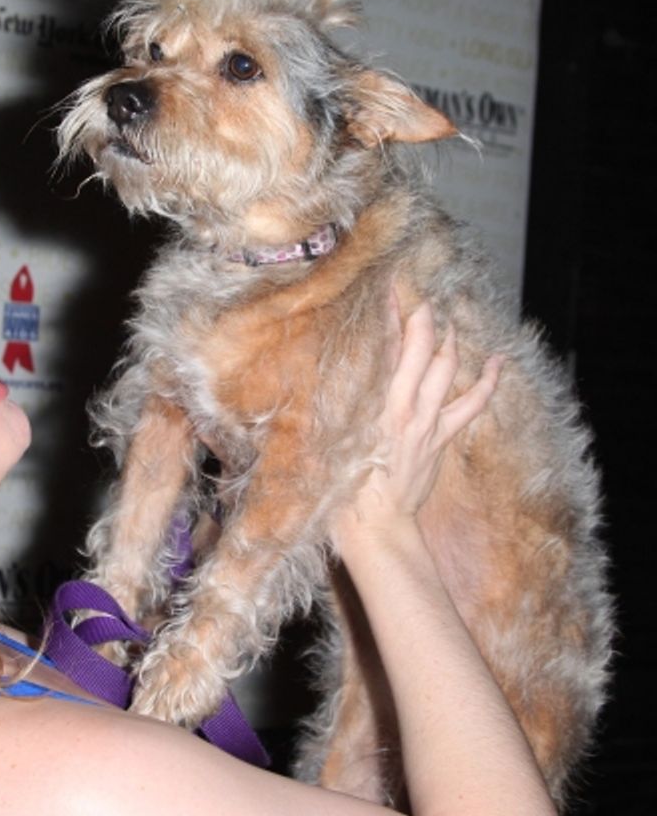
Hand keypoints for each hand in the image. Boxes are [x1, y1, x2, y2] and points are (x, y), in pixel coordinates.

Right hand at [334, 295, 502, 550]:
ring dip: (450, 341)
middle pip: (422, 350)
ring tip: (448, 320)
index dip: (391, 315)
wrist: (376, 527)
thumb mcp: (326, 443)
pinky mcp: (441, 439)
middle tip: (420, 296)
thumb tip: (318, 376)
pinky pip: (472, 404)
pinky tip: (497, 361)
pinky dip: (487, 381)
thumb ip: (329, 406)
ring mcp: (429, 423)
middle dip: (423, 318)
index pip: (387, 348)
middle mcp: (406, 408)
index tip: (390, 288)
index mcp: (375, 406)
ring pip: (448, 369)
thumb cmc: (341, 489)